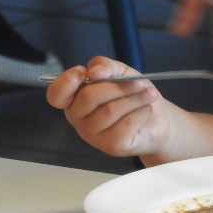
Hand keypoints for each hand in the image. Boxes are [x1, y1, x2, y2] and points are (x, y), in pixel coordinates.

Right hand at [46, 56, 171, 156]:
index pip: (56, 94)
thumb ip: (105, 65)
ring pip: (110, 111)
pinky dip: (141, 111)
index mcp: (75, 98)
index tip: (86, 72)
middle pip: (89, 97)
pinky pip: (126, 124)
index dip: (67, 81)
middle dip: (119, 86)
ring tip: (149, 94)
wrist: (157, 118)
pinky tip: (146, 109)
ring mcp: (93, 135)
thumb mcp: (120, 72)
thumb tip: (94, 71)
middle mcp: (79, 118)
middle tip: (140, 83)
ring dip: (135, 98)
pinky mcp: (111, 146)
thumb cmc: (133, 93)